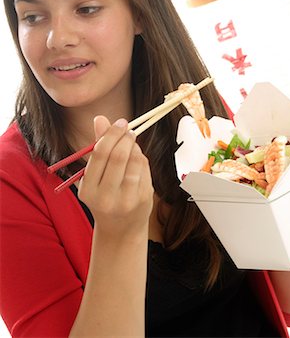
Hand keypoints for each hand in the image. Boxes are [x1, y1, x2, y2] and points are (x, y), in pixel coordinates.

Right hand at [78, 116, 153, 241]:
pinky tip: (137, 159)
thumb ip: (98, 147)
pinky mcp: (143, 199)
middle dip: (125, 137)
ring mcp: (126, 200)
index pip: (99, 154)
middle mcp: (105, 198)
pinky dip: (141, 158)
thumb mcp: (95, 176)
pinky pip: (144, 169)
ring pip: (134, 161)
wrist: (120, 229)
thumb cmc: (105, 197)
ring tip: (131, 143)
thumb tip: (100, 118)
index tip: (119, 123)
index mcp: (88, 190)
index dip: (111, 135)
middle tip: (128, 129)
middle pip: (118, 156)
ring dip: (134, 147)